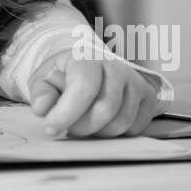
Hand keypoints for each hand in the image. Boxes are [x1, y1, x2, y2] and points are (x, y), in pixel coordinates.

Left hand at [27, 47, 161, 137]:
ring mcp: (136, 81)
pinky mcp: (148, 97)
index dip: (66, 113)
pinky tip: (103, 123)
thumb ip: (41, 92)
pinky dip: (117, 134)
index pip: (84, 88)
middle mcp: (117, 67)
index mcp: (88, 57)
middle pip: (105, 110)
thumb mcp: (44, 78)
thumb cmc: (65, 74)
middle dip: (81, 127)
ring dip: (98, 132)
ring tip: (84, 124)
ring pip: (121, 122)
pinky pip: (136, 128)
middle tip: (68, 127)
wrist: (89, 67)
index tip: (50, 127)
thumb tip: (42, 108)